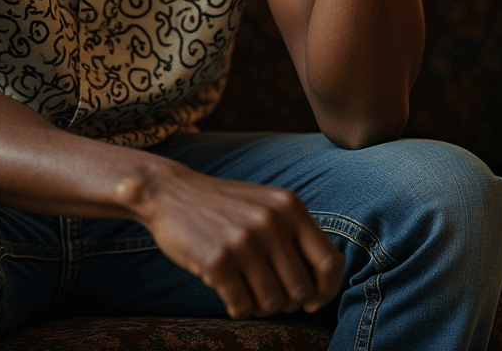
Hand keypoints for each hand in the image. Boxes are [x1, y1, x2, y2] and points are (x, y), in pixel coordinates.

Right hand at [135, 165, 343, 318]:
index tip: (311, 301)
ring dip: (259, 304)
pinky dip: (236, 307)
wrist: (170, 192)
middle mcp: (271, 221)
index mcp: (289, 206)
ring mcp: (244, 241)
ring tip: (243, 285)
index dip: (326, 291)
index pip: (330, 262)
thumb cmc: (224, 207)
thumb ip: (296, 237)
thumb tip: (321, 290)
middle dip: (286, 300)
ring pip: (273, 304)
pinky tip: (225, 287)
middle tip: (264, 289)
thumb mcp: (267, 206)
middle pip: (301, 290)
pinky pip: (242, 308)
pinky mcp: (217, 261)